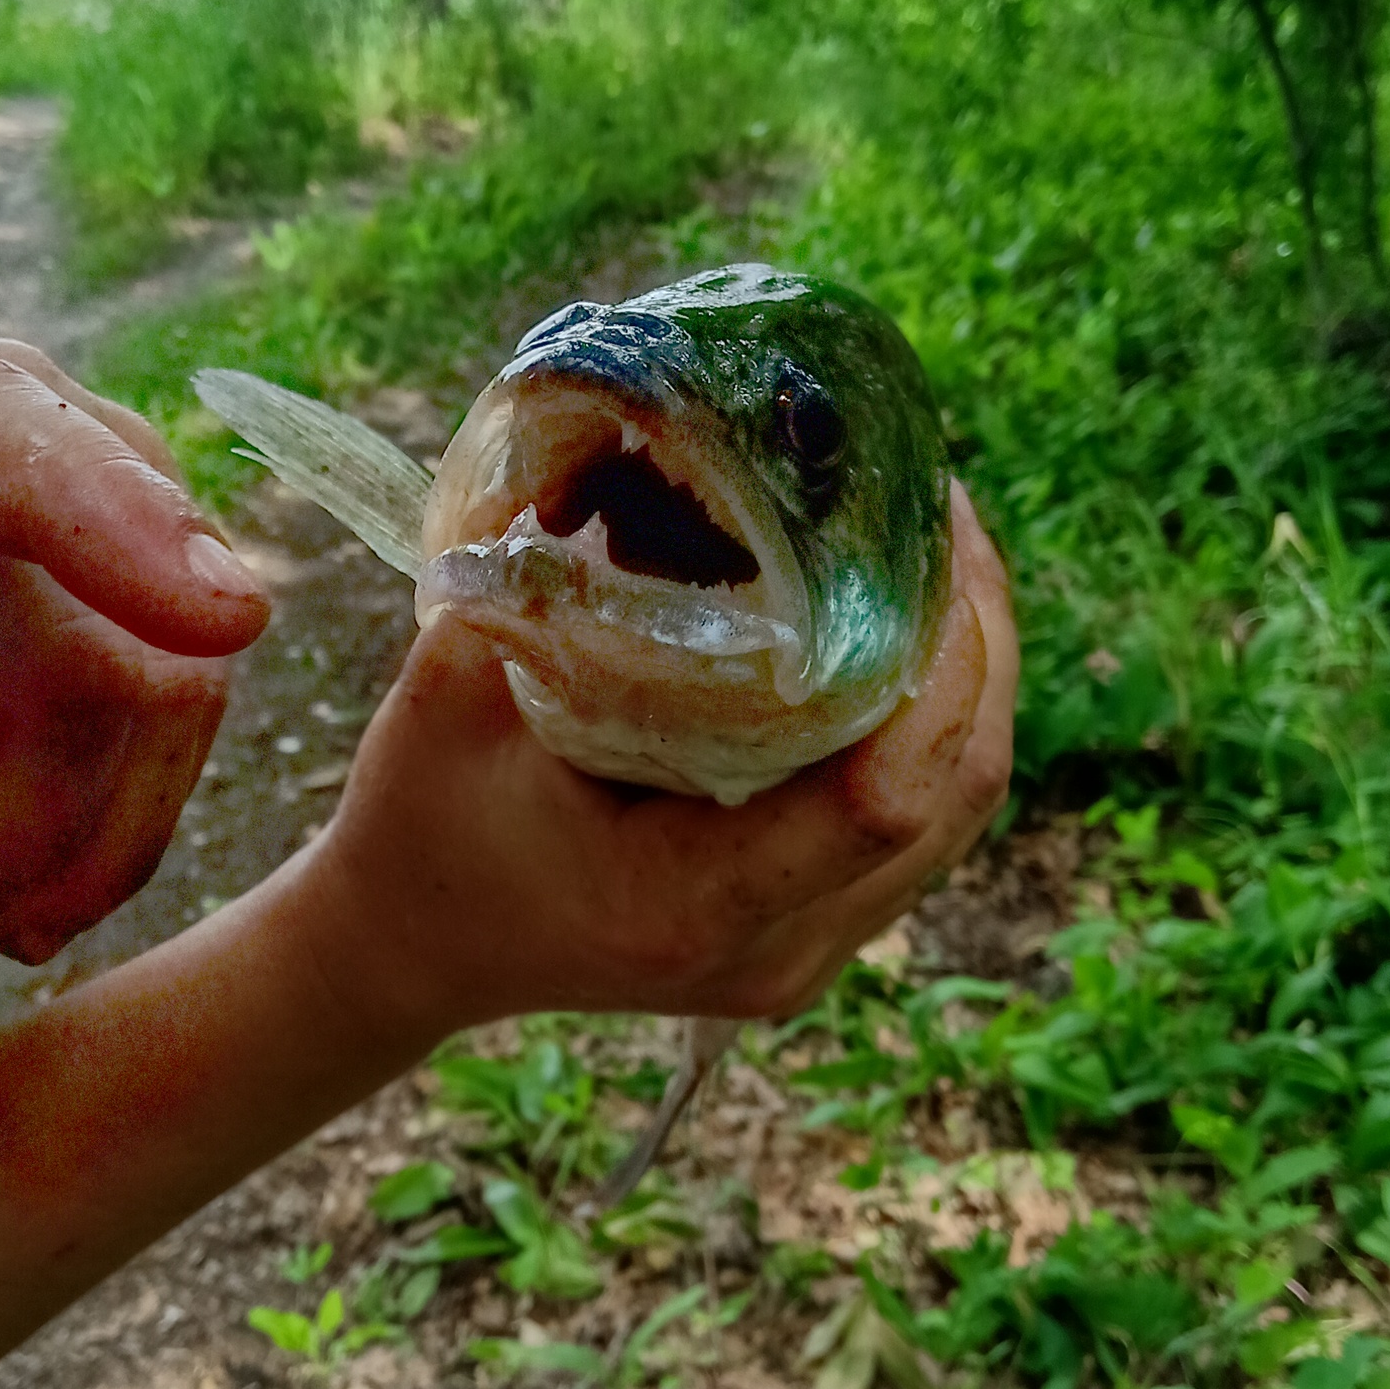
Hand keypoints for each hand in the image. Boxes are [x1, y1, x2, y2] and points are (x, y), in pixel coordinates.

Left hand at [0, 307, 267, 960]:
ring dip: (77, 815)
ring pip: (169, 664)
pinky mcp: (125, 511)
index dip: (99, 514)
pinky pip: (184, 680)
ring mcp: (48, 440)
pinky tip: (33, 857)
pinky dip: (123, 801)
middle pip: (89, 621)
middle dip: (28, 806)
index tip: (223, 623)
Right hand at [301, 479, 1015, 1036]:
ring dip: (969, 673)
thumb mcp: (448, 694)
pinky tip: (901, 622)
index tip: (920, 530)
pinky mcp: (819, 928)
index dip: (939, 661)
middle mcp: (774, 947)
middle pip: (957, 791)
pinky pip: (926, 818)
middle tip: (939, 504)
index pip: (885, 796)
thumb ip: (535, 586)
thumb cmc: (420, 822)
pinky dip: (934, 717)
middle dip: (978, 638)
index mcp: (688, 901)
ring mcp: (808, 952)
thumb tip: (624, 435)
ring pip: (959, 805)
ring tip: (935, 544)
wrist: (411, 947)